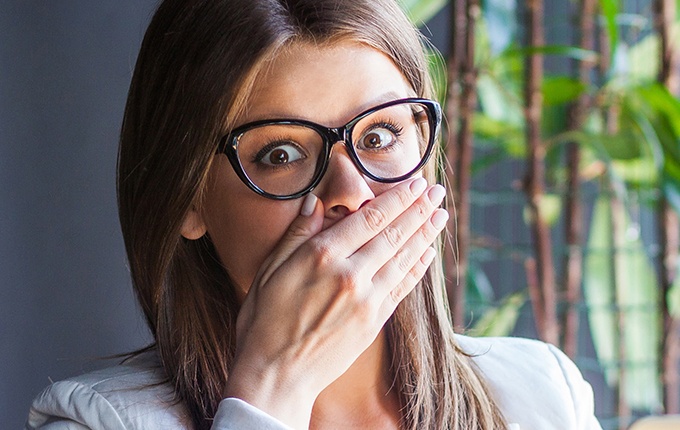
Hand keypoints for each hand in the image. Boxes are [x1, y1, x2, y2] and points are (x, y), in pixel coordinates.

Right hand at [223, 178, 447, 428]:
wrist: (276, 374)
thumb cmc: (264, 321)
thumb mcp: (270, 270)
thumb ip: (296, 234)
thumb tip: (315, 201)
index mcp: (322, 256)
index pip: (370, 218)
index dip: (397, 199)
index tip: (415, 184)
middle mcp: (350, 275)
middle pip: (394, 234)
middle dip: (419, 210)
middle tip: (438, 192)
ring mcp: (366, 300)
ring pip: (403, 259)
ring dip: (425, 234)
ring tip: (441, 215)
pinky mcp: (373, 322)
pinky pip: (402, 287)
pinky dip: (417, 268)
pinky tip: (428, 253)